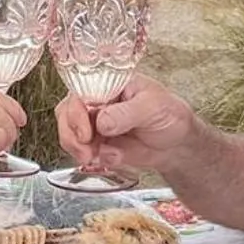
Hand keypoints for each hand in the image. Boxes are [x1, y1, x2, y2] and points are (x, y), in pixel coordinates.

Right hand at [57, 75, 196, 176]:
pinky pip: (82, 152)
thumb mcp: (152, 107)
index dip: (75, 111)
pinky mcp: (96, 145)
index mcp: (108, 84)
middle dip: (71, 134)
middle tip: (86, 151)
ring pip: (69, 134)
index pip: (80, 90)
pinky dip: (93, 159)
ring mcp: (94, 124)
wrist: (177, 144)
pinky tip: (112, 159)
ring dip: (78, 149)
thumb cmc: (168, 114)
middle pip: (66, 112)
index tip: (85, 132)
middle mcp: (96, 101)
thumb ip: (127, 113)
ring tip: (95, 158)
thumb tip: (102, 122)